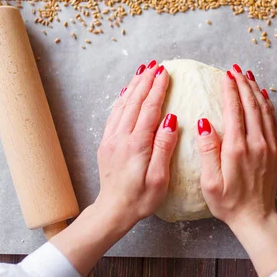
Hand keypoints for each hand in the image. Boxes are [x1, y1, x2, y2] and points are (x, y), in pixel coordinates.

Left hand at [94, 60, 177, 229]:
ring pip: (123, 105)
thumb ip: (164, 147)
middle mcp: (121, 138)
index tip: (165, 73)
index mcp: (137, 145)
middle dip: (146, 81)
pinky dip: (122, 100)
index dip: (157, 89)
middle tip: (156, 66)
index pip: (149, 109)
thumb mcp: (159, 178)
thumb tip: (171, 120)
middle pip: (134, 102)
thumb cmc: (140, 199)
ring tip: (143, 72)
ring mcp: (111, 139)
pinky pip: (114, 115)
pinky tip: (127, 93)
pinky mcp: (106, 143)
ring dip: (133, 86)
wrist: (113, 211)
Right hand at [196, 64, 276, 225]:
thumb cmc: (228, 203)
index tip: (225, 75)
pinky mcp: (275, 151)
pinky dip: (267, 105)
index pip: (234, 110)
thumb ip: (207, 151)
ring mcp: (269, 146)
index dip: (230, 90)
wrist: (256, 218)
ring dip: (255, 91)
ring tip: (247, 76)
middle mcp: (256, 143)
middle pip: (251, 105)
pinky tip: (262, 97)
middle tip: (235, 69)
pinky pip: (272, 121)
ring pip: (264, 110)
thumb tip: (203, 123)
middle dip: (243, 84)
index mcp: (237, 149)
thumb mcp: (210, 182)